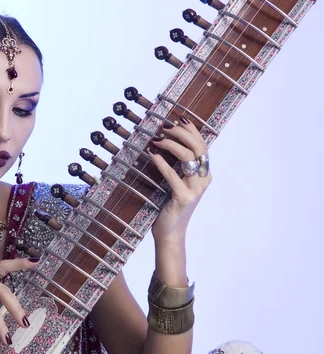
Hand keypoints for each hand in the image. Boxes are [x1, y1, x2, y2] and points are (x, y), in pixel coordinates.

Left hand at [148, 118, 211, 243]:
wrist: (169, 232)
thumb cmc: (170, 205)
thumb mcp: (176, 181)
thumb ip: (177, 165)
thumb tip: (166, 140)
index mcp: (204, 174)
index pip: (201, 145)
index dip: (191, 130)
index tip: (177, 118)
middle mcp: (204, 179)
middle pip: (198, 147)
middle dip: (181, 133)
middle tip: (164, 127)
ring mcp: (195, 189)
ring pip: (188, 157)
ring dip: (171, 144)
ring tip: (157, 139)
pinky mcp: (184, 197)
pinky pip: (172, 175)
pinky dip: (162, 163)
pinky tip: (152, 154)